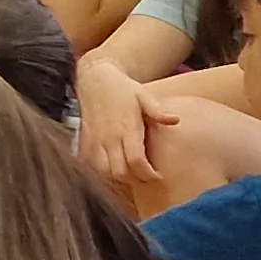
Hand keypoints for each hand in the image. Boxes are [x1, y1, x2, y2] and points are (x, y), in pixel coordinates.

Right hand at [76, 55, 180, 188]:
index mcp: (126, 128)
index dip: (148, 174)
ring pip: (104, 172)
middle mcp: (109, 137)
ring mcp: (95, 141)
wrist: (95, 79)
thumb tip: (175, 120)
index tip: (158, 176)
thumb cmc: (122, 88)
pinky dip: (102, 172)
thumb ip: (158, 110)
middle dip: (135, 180)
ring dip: (118, 177)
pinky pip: (91, 165)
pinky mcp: (85, 142)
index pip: (136, 161)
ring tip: (131, 174)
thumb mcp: (143, 95)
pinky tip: (114, 169)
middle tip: (146, 178)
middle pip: (120, 172)